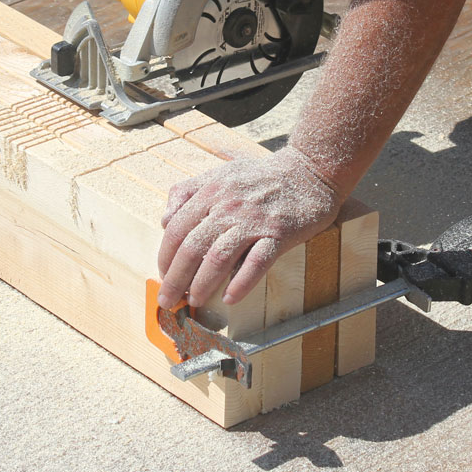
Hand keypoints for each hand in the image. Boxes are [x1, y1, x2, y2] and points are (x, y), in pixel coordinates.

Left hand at [156, 147, 342, 308]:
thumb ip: (188, 192)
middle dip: (175, 279)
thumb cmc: (261, 176)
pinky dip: (241, 283)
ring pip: (219, 257)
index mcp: (211, 191)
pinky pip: (257, 263)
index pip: (176, 229)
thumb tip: (164, 220)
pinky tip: (230, 298)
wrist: (309, 170)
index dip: (165, 257)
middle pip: (192, 248)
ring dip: (202, 284)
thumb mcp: (219, 174)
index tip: (162, 276)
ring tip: (195, 301)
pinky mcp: (279, 233)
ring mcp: (254, 220)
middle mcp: (228, 206)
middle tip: (169, 300)